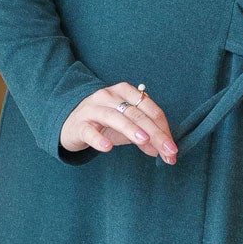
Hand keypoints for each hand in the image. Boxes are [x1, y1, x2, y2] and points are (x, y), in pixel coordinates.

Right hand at [60, 82, 178, 161]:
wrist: (69, 123)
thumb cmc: (102, 123)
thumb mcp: (126, 128)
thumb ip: (145, 138)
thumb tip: (163, 151)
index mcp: (125, 92)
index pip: (150, 109)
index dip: (164, 128)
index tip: (173, 148)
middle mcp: (109, 96)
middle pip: (137, 114)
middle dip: (155, 133)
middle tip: (168, 151)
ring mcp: (92, 109)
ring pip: (115, 117)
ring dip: (131, 129)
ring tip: (144, 141)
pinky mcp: (79, 125)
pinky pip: (89, 131)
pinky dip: (99, 139)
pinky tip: (108, 147)